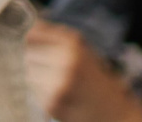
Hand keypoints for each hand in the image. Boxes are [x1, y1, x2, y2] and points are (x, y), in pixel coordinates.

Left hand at [24, 22, 141, 121]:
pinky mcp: (51, 103)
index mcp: (73, 44)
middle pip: (28, 53)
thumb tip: (31, 28)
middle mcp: (65, 61)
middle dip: (36, 60)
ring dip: (37, 76)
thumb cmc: (95, 79)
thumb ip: (58, 37)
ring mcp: (58, 83)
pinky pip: (33, 90)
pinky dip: (41, 91)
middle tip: (54, 69)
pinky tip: (59, 94)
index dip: (34, 40)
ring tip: (58, 82)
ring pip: (29, 72)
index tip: (38, 45)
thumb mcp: (83, 50)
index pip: (33, 34)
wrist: (114, 112)